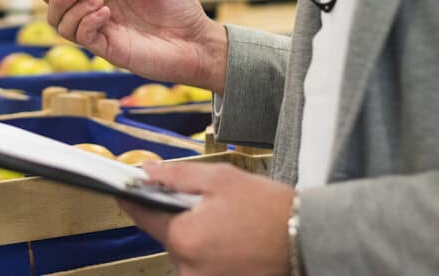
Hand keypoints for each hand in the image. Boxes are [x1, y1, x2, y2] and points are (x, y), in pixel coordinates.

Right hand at [32, 0, 227, 90]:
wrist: (197, 41)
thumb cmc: (181, 10)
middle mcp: (98, 18)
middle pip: (58, 12)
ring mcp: (103, 36)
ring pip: (65, 27)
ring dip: (73, 11)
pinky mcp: (110, 52)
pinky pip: (86, 38)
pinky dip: (88, 22)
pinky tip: (104, 11)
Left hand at [119, 162, 293, 275]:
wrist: (309, 238)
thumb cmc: (270, 209)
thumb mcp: (220, 179)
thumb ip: (176, 176)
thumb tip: (146, 172)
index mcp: (185, 238)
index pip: (142, 217)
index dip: (135, 199)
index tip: (129, 190)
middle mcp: (189, 268)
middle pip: (168, 236)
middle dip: (181, 218)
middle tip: (209, 206)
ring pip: (186, 251)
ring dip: (198, 236)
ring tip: (228, 225)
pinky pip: (202, 265)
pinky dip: (211, 252)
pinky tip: (232, 240)